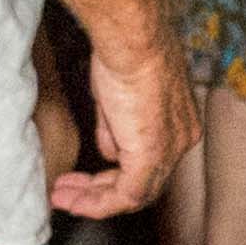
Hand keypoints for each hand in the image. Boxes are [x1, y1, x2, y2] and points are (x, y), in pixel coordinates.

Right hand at [55, 17, 185, 219]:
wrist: (133, 40)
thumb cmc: (125, 53)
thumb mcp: (116, 97)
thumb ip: (115, 129)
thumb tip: (109, 152)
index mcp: (180, 122)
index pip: (149, 163)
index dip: (113, 174)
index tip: (85, 179)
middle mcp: (182, 139)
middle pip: (143, 182)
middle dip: (100, 191)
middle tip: (69, 194)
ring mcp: (171, 149)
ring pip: (135, 193)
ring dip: (94, 200)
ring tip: (63, 198)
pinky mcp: (153, 155)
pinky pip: (127, 195)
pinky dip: (98, 203)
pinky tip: (74, 202)